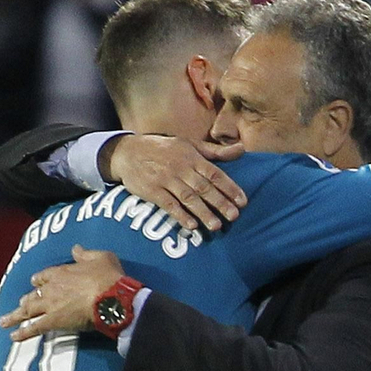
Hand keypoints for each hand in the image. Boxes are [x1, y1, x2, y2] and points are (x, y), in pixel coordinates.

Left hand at [0, 245, 125, 341]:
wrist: (111, 297)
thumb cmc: (109, 277)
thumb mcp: (100, 257)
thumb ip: (85, 254)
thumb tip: (75, 249)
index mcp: (62, 272)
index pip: (45, 275)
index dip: (39, 279)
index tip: (35, 281)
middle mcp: (52, 287)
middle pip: (34, 294)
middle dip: (26, 300)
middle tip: (20, 303)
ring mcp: (50, 305)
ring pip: (28, 310)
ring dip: (15, 316)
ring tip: (4, 321)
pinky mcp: (54, 321)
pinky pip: (34, 328)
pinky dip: (23, 333)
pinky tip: (13, 337)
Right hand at [107, 134, 246, 233]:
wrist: (128, 152)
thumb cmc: (164, 149)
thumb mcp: (189, 144)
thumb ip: (216, 151)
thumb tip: (242, 150)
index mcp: (192, 157)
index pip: (214, 173)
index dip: (229, 188)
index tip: (242, 201)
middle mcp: (180, 168)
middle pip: (203, 187)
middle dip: (220, 202)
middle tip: (234, 216)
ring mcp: (166, 180)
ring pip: (188, 198)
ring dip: (203, 212)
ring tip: (216, 226)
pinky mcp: (152, 191)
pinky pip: (168, 204)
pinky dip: (180, 215)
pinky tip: (191, 225)